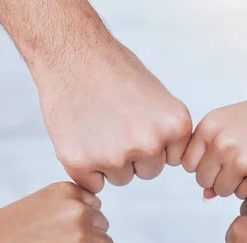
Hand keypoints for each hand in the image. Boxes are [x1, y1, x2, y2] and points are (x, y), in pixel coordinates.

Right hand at [34, 38, 191, 192]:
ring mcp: (114, 156)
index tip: (136, 120)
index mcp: (175, 126)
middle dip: (132, 155)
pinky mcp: (80, 163)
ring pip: (120, 178)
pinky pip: (92, 184)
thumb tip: (169, 161)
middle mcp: (149, 144)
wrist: (71, 53)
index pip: (171, 158)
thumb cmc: (114, 71)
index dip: (152, 142)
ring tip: (97, 127)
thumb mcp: (158, 97)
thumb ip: (167, 131)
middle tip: (114, 124)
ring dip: (109, 162)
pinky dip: (85, 168)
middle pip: (147, 172)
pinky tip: (80, 138)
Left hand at [182, 78, 246, 198]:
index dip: (204, 164)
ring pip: (221, 191)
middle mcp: (222, 142)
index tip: (221, 157)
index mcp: (210, 125)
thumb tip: (205, 195)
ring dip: (236, 184)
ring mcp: (241, 160)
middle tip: (243, 161)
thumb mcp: (235, 124)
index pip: (188, 163)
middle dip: (219, 177)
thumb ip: (212, 154)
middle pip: (203, 180)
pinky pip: (243, 195)